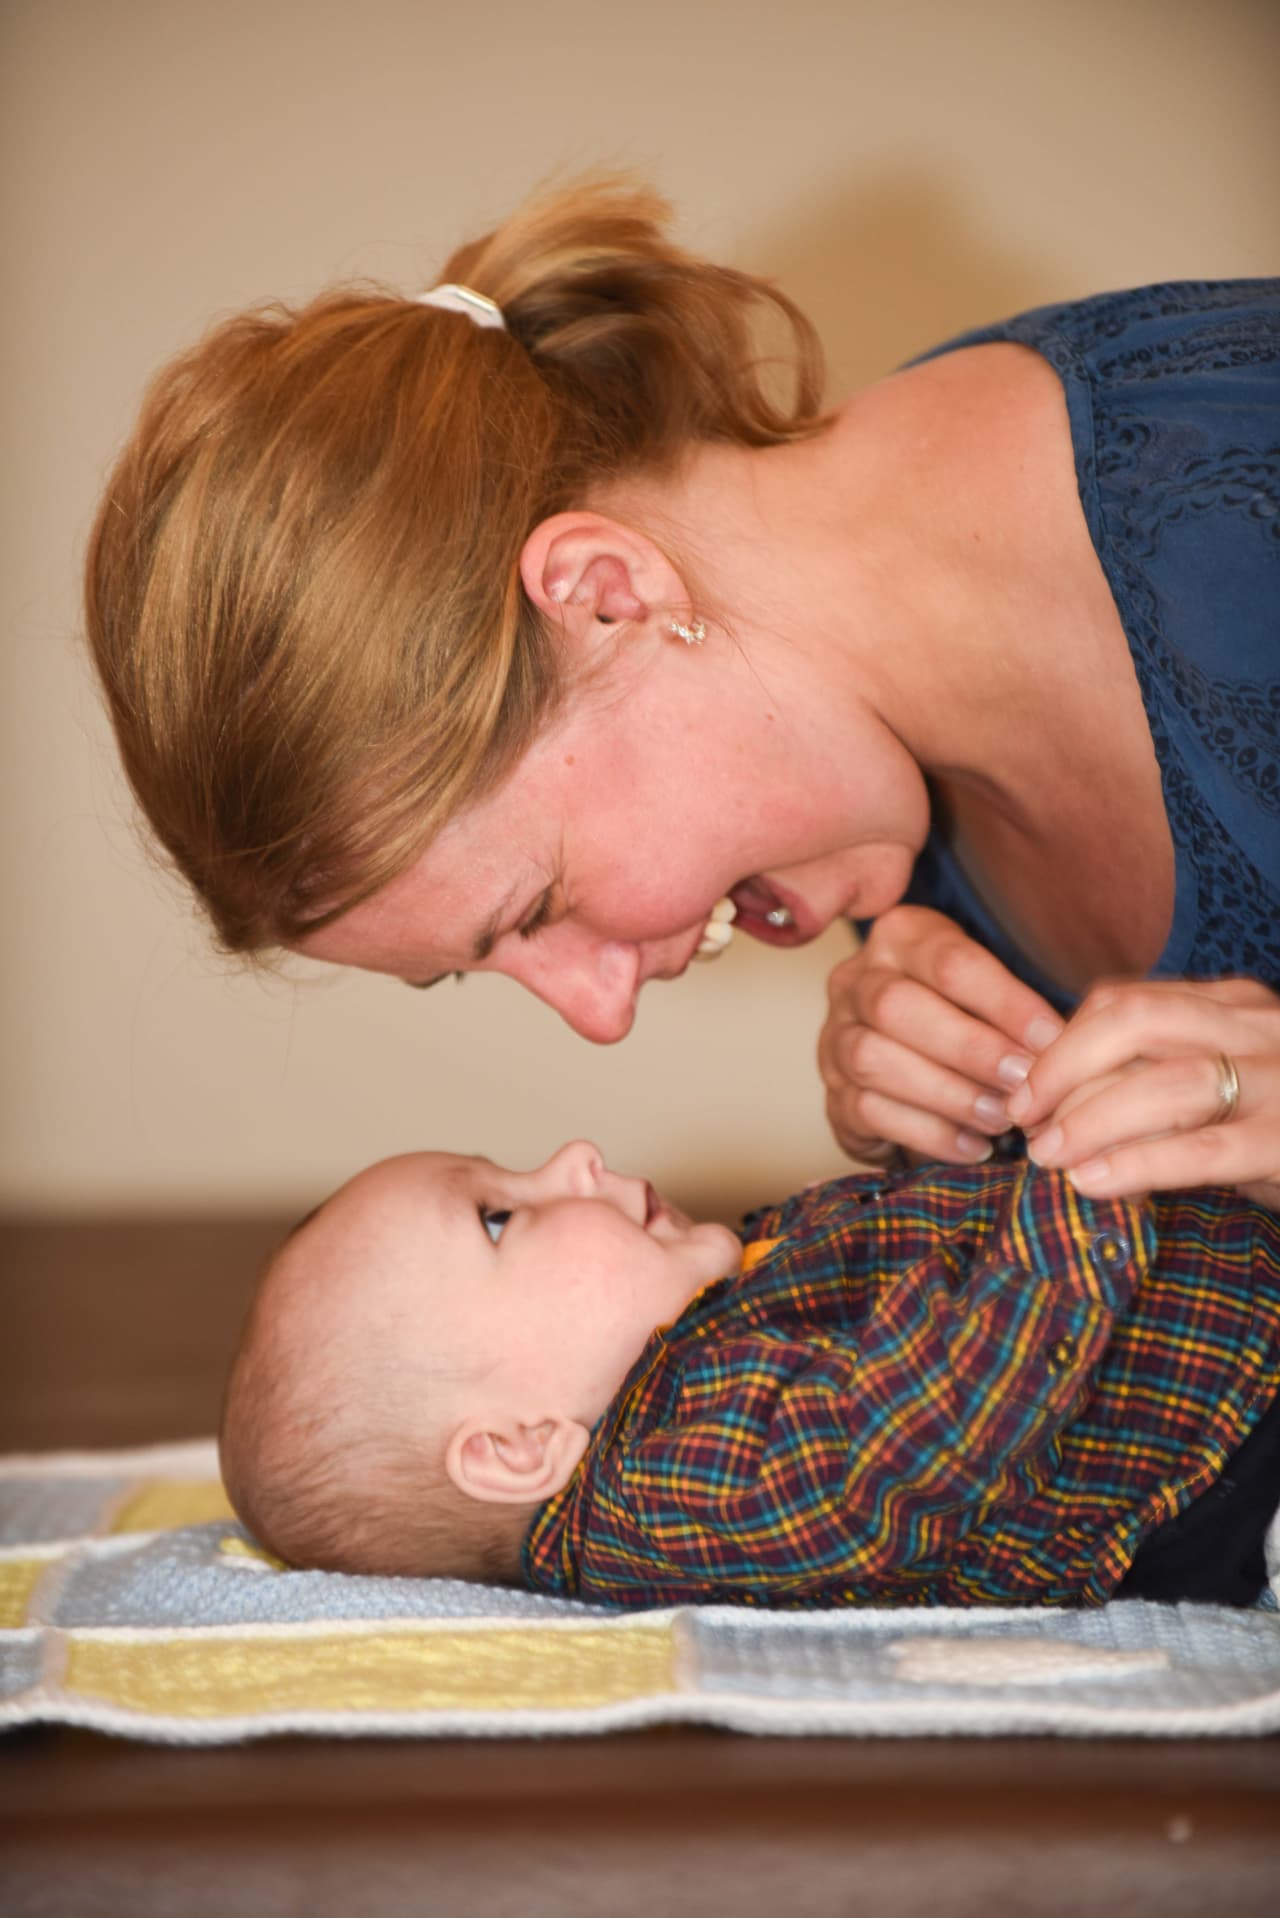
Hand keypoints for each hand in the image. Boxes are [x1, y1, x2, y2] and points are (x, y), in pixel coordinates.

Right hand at [818, 906, 1064, 1165]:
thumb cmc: (965, 1017)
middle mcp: (855, 980)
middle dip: (969, 1049)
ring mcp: (834, 1038)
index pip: (950, 963)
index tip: (1052, 1040)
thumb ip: (1016, 1008)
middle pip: (897, 1007)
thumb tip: (1069, 1043)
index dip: (1005, 1003)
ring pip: (873, 1060)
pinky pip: (869, 1112)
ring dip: (947, 1094)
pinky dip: (928, 1133)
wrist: (909, 1057)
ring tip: (1002, 1119)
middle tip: (1024, 1083)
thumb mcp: (988, 989)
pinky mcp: (833, 1094)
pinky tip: (975, 1146)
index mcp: (900, 937)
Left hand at [1008, 977, 1279, 1209]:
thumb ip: (1156, 1081)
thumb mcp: (1224, 1090)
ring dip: (1089, 1118)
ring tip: (1047, 1156)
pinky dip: (1140, 1163)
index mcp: (1235, 1006)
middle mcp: (1259, 1027)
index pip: (1127, 1001)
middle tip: (1023, 1119)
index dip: (1061, 1042)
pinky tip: (1093, 1183)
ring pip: (1166, 1080)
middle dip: (1062, 1067)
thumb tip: (1055, 1106)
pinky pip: (1208, 1147)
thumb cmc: (1279, 1130)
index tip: (1022, 1089)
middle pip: (1135, 1021)